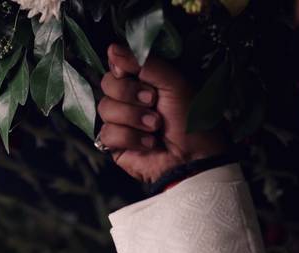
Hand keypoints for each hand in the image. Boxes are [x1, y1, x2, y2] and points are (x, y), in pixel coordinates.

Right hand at [98, 44, 226, 182]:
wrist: (193, 157)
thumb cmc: (192, 119)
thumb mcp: (174, 82)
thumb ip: (145, 63)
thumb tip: (112, 49)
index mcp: (144, 80)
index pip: (117, 64)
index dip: (122, 67)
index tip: (133, 73)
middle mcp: (130, 98)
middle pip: (107, 84)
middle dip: (129, 94)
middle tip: (153, 102)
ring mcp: (121, 121)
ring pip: (105, 108)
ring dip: (133, 118)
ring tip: (155, 128)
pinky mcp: (115, 144)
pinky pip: (106, 134)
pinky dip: (130, 138)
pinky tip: (148, 144)